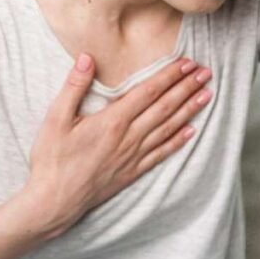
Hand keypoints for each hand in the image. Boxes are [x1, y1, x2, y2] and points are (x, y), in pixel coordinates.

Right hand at [25, 54, 213, 237]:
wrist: (53, 201)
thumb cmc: (52, 158)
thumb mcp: (55, 119)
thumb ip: (73, 86)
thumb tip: (86, 58)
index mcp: (112, 121)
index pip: (148, 92)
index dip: (169, 76)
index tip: (186, 62)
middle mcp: (128, 137)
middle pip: (165, 107)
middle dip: (187, 88)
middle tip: (206, 73)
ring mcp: (133, 156)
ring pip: (168, 128)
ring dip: (189, 110)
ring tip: (207, 95)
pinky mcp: (132, 172)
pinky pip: (161, 154)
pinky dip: (178, 141)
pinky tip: (191, 131)